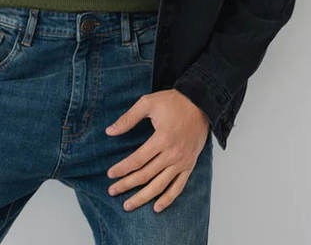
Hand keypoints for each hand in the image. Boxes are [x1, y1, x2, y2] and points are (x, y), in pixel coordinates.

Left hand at [103, 88, 210, 212]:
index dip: (122, 169)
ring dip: (143, 197)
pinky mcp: (189, 165)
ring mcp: (182, 162)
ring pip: (160, 185)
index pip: (137, 160)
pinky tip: (156, 207)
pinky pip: (178, 187)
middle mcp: (172, 154)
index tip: (110, 175)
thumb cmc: (173, 102)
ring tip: (128, 205)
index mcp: (162, 138)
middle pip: (146, 175)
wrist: (201, 103)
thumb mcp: (148, 103)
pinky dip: (168, 199)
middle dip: (127, 185)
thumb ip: (128, 118)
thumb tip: (109, 131)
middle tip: (112, 191)